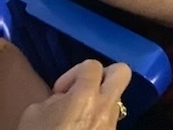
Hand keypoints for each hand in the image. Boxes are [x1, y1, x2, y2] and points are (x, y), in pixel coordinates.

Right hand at [17, 60, 131, 129]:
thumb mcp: (35, 113)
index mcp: (86, 95)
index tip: (60, 91)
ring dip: (101, 102)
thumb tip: (63, 99)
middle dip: (105, 75)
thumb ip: (55, 97)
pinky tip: (83, 129)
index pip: (92, 64)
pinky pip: (111, 121)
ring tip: (80, 116)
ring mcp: (112, 125)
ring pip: (116, 100)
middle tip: (84, 89)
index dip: (74, 73)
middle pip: (121, 71)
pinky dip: (99, 121)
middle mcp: (106, 107)